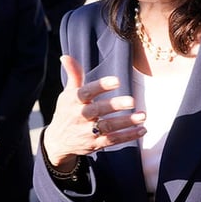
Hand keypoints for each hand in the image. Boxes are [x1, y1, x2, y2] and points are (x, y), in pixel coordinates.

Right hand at [42, 55, 146, 170]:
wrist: (57, 142)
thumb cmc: (67, 112)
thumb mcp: (67, 94)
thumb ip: (73, 75)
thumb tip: (65, 56)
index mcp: (73, 101)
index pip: (86, 92)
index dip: (100, 86)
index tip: (117, 80)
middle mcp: (79, 117)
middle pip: (97, 110)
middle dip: (114, 106)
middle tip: (132, 100)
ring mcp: (87, 132)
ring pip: (107, 127)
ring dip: (126, 122)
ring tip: (142, 116)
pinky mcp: (95, 145)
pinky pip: (112, 141)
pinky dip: (128, 136)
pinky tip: (142, 130)